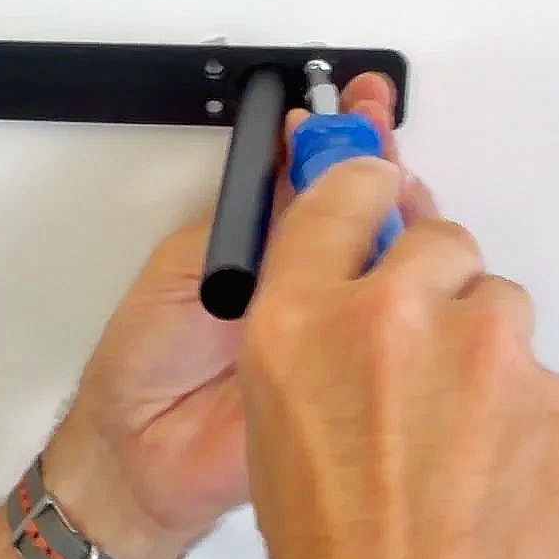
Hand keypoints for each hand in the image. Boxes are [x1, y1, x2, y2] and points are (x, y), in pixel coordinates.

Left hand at [45, 74, 435, 558]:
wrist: (140, 456)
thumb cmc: (145, 367)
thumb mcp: (186, 268)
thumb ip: (249, 218)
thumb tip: (298, 156)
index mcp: (265, 247)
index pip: (318, 180)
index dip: (341, 139)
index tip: (357, 102)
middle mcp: (309, 281)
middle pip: (369, 211)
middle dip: (383, 165)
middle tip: (381, 135)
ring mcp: (338, 326)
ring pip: (395, 261)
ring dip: (406, 219)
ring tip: (395, 190)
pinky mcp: (357, 374)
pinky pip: (398, 331)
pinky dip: (417, 295)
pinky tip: (414, 264)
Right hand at [240, 156, 558, 558]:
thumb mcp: (279, 447)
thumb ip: (324, 360)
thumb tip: (366, 339)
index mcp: (301, 325)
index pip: (348, 195)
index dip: (371, 199)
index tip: (384, 200)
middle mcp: (399, 322)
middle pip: (446, 250)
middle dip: (444, 305)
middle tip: (428, 399)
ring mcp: (497, 363)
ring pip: (511, 331)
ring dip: (496, 383)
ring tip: (465, 483)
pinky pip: (557, 407)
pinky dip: (539, 451)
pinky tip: (504, 519)